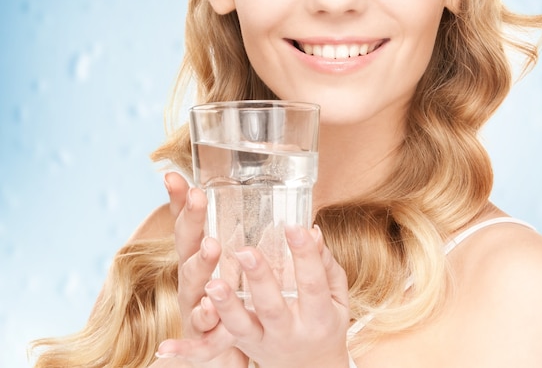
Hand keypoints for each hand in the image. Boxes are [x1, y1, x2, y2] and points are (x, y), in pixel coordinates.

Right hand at [158, 174, 247, 367]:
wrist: (228, 352)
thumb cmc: (233, 298)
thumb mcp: (240, 263)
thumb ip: (252, 236)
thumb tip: (278, 199)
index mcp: (199, 254)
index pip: (187, 221)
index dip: (180, 199)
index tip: (173, 175)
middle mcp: (191, 275)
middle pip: (186, 243)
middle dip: (192, 219)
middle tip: (199, 197)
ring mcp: (194, 303)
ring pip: (192, 281)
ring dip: (200, 263)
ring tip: (212, 246)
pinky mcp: (202, 334)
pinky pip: (201, 324)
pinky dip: (205, 316)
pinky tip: (211, 308)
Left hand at [202, 225, 350, 367]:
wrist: (313, 367)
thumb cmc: (325, 320)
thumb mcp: (336, 296)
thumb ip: (324, 264)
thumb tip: (311, 230)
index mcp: (317, 316)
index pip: (312, 283)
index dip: (304, 254)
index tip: (294, 226)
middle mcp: (288, 332)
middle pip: (272, 307)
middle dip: (259, 279)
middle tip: (245, 251)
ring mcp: (262, 342)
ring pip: (240, 327)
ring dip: (225, 306)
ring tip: (212, 284)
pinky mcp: (242, 346)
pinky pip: (212, 350)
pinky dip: (188, 351)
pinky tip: (165, 348)